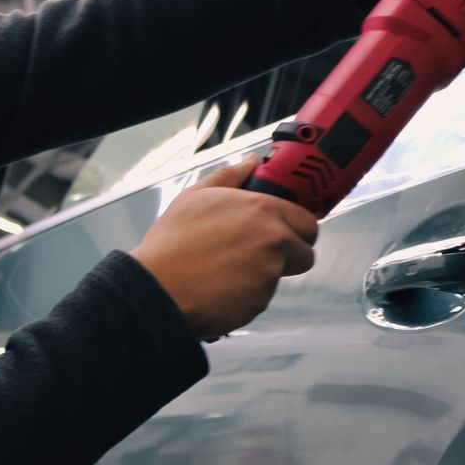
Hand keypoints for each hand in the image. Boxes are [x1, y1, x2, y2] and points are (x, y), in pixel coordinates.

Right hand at [129, 157, 318, 341]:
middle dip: (291, 254)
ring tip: (228, 268)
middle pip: (306, 252)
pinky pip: (262, 297)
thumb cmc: (172, 245)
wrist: (157, 288)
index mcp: (262, 210)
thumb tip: (250, 163)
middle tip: (261, 252)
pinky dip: (248, 294)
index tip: (286, 230)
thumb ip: (229, 176)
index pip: (308, 220)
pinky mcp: (260, 302)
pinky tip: (222, 285)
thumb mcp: (195, 197)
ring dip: (264, 274)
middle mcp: (273, 240)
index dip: (297, 227)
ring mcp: (269, 274)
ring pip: (281, 276)